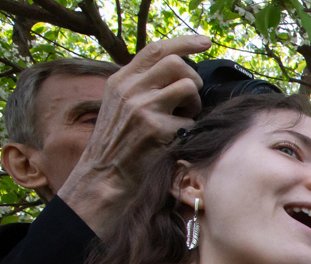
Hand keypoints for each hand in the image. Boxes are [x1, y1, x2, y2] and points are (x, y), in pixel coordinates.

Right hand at [55, 35, 208, 235]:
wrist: (105, 175)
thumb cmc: (121, 144)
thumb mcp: (123, 106)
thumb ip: (144, 86)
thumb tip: (180, 71)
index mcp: (121, 80)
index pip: (156, 49)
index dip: (184, 42)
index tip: (205, 41)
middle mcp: (129, 89)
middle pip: (177, 64)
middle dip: (193, 80)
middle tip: (189, 102)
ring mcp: (142, 108)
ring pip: (187, 87)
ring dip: (194, 105)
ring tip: (182, 120)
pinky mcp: (155, 129)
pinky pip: (189, 121)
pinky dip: (189, 131)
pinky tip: (175, 141)